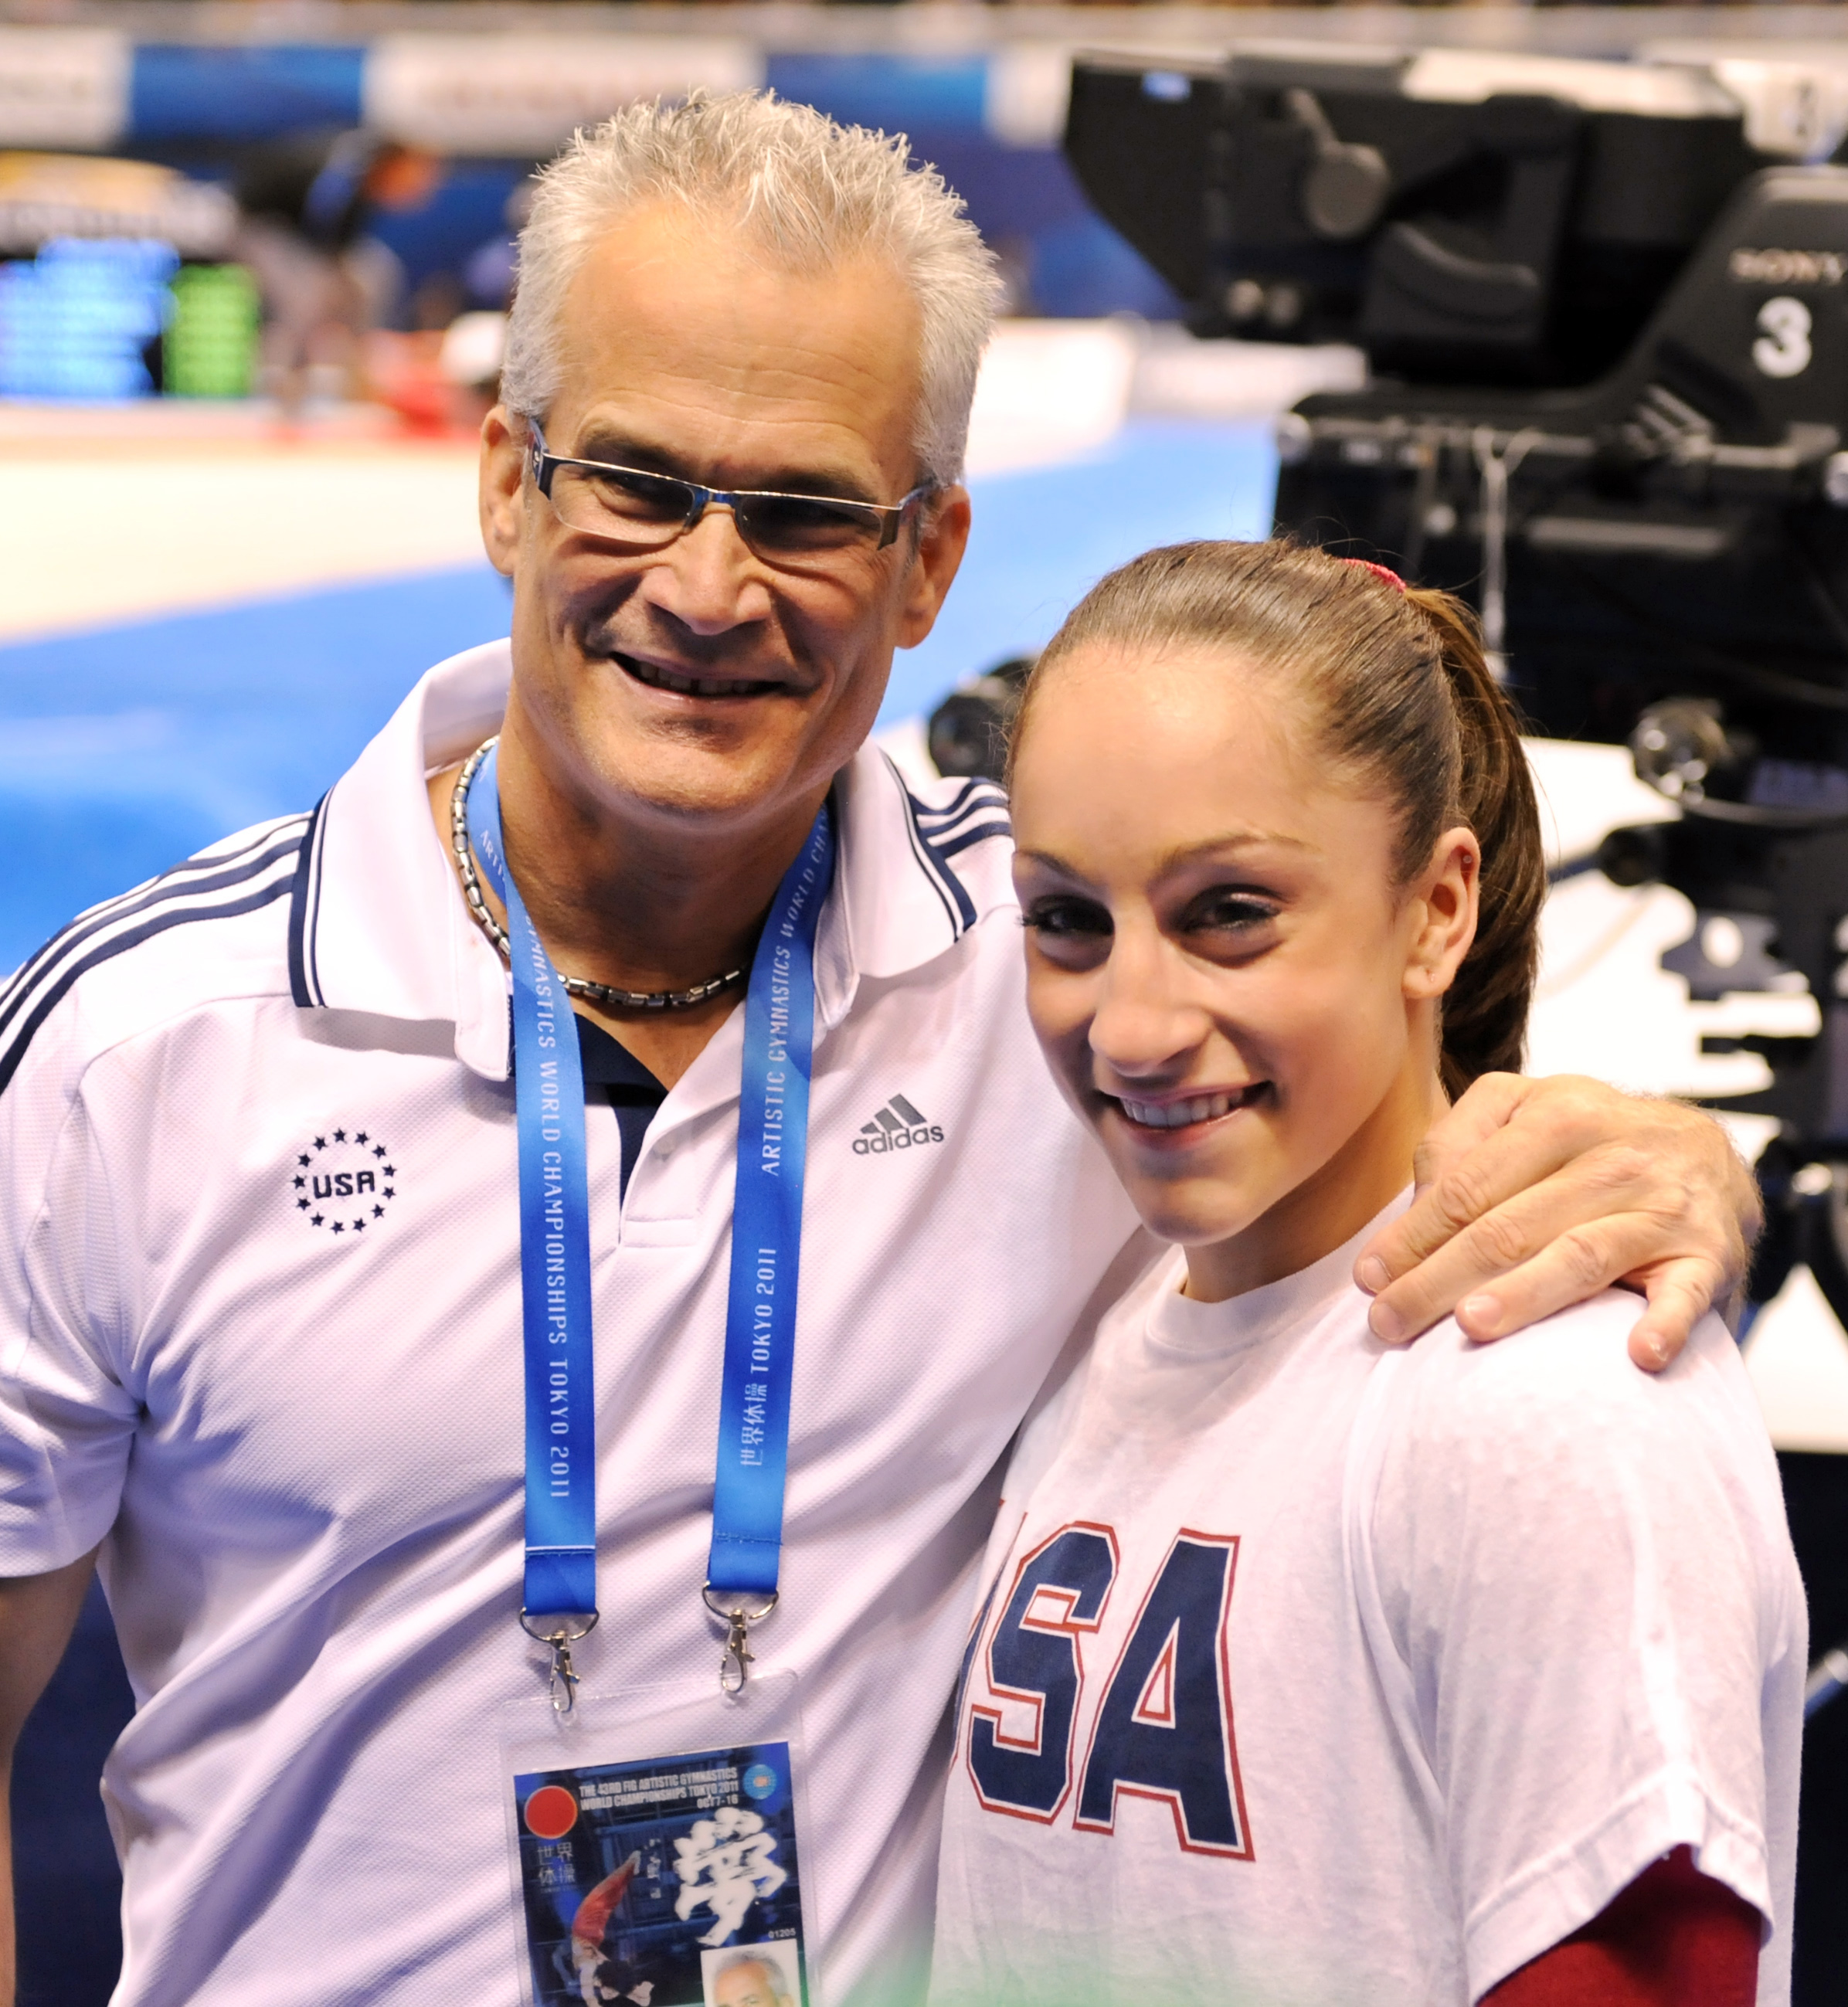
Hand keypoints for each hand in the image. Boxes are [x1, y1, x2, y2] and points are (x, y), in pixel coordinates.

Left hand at [1353, 1073, 1761, 1370]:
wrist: (1708, 1154)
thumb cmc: (1588, 1143)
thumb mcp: (1524, 1113)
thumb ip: (1459, 1147)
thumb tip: (1407, 1219)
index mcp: (1556, 1114)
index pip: (1467, 1185)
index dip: (1413, 1234)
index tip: (1370, 1279)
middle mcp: (1612, 1155)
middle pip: (1508, 1226)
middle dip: (1439, 1277)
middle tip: (1389, 1323)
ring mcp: (1663, 1206)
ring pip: (1581, 1255)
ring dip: (1526, 1293)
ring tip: (1471, 1325)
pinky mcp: (1707, 1254)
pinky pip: (1684, 1292)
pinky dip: (1663, 1323)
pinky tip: (1637, 1356)